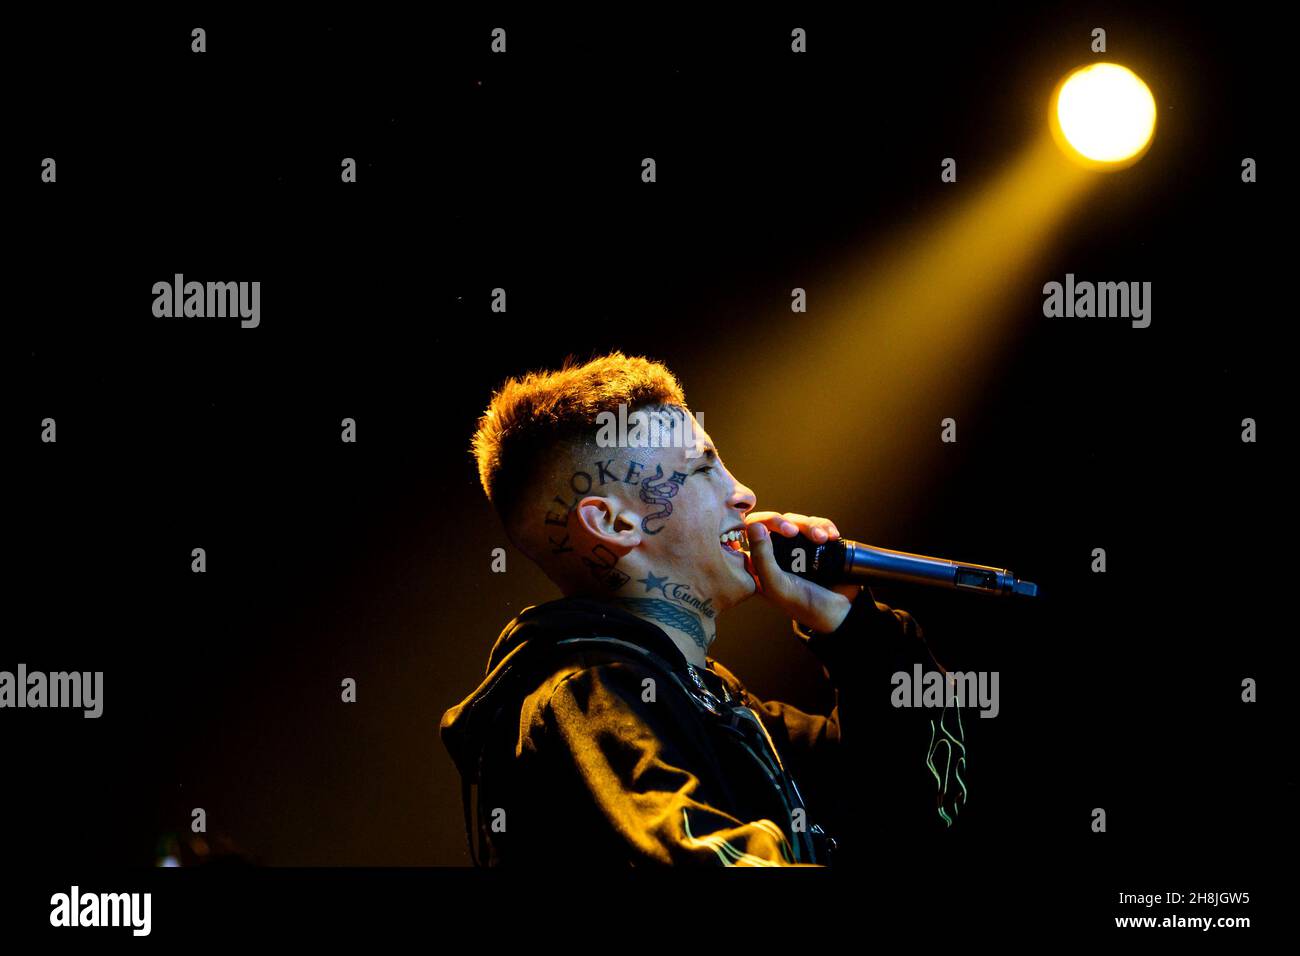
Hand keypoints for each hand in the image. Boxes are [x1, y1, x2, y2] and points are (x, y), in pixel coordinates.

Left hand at [744, 512, 862, 632]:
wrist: (842, 612)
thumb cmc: (805, 604)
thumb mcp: (777, 586)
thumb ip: (762, 559)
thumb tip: (754, 526)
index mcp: (759, 564)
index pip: (751, 532)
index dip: (762, 522)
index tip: (781, 531)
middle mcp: (775, 554)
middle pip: (775, 522)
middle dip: (788, 523)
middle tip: (796, 532)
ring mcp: (796, 548)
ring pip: (797, 521)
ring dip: (811, 526)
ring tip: (823, 539)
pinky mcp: (815, 544)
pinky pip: (816, 524)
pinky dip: (824, 527)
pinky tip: (832, 536)